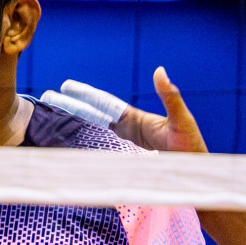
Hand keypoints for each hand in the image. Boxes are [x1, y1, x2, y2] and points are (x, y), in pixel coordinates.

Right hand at [40, 68, 205, 153]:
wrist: (196, 175)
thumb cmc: (192, 148)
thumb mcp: (181, 120)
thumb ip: (170, 96)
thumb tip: (159, 70)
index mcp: (137, 118)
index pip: (105, 104)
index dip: (85, 95)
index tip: (66, 87)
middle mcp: (129, 128)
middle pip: (94, 115)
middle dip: (72, 106)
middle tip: (49, 98)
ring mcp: (127, 144)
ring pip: (95, 131)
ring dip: (76, 124)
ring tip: (54, 118)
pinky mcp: (128, 159)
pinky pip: (103, 149)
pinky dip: (88, 145)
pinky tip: (74, 146)